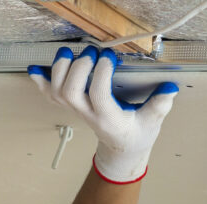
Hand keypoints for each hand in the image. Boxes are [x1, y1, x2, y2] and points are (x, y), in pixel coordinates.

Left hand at [28, 46, 178, 182]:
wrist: (121, 149)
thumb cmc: (137, 134)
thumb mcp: (152, 122)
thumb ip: (160, 105)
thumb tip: (170, 87)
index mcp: (109, 118)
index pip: (98, 95)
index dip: (102, 73)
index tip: (111, 56)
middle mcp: (89, 114)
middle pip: (71, 92)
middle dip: (79, 68)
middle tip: (92, 52)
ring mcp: (77, 111)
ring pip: (57, 93)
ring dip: (59, 70)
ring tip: (70, 53)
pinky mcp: (72, 107)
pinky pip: (50, 95)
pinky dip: (41, 81)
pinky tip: (36, 69)